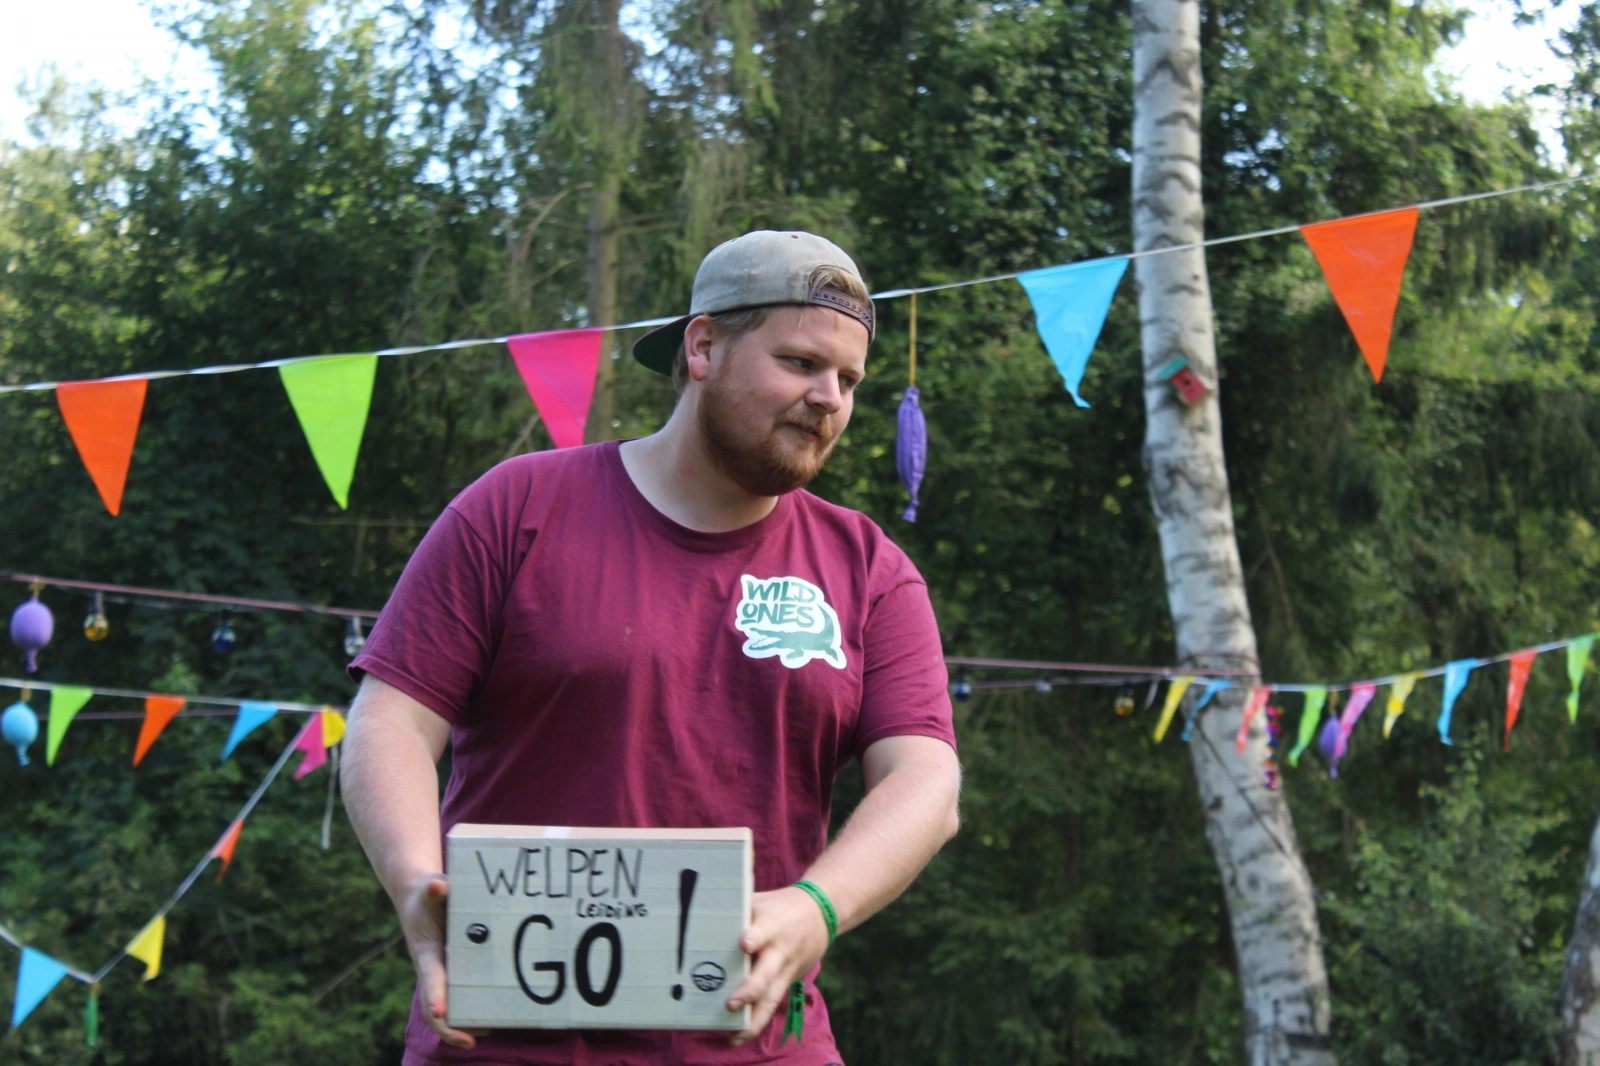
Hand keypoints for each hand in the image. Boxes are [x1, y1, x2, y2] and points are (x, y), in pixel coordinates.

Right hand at [399, 874, 486, 1049]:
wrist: (420, 898)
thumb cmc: (428, 895)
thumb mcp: (431, 888)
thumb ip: (435, 889)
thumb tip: (438, 886)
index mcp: (426, 951)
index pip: (429, 977)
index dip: (434, 994)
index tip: (439, 1011)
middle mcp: (431, 969)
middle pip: (434, 1007)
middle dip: (449, 1027)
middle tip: (471, 1041)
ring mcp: (441, 975)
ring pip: (447, 1009)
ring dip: (462, 1025)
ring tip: (487, 1034)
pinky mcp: (451, 974)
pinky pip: (458, 999)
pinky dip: (470, 1012)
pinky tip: (492, 1020)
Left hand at [725, 886, 831, 1046]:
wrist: (822, 912)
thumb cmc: (780, 906)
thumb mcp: (761, 901)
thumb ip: (736, 912)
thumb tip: (699, 915)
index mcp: (772, 925)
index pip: (764, 932)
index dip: (754, 938)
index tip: (744, 944)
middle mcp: (780, 951)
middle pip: (766, 973)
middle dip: (749, 990)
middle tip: (730, 1004)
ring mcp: (786, 969)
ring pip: (771, 998)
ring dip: (754, 1020)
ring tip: (734, 1037)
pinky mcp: (788, 981)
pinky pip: (772, 1003)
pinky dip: (757, 1021)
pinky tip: (739, 1036)